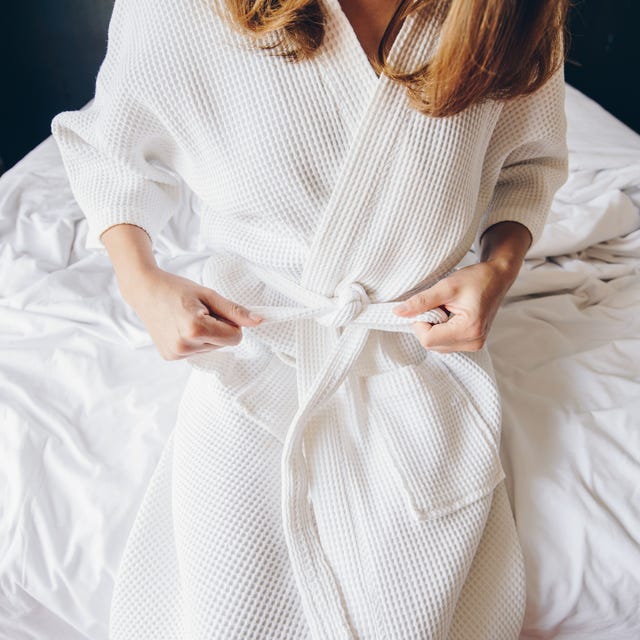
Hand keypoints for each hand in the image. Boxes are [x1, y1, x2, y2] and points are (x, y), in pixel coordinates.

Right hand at [122, 267, 262, 360]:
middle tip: (198, 312)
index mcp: (195, 330)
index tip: (214, 310)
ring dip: (206, 334)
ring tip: (187, 318)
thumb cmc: (177, 288)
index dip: (230, 323)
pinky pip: (198, 352)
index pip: (235, 338)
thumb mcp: (209, 295)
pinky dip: (194, 340)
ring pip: (212, 349)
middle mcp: (184, 346)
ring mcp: (176, 354)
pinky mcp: (171, 357)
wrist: (144, 290)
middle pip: (224, 344)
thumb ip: (234, 310)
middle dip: (217, 328)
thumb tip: (259, 321)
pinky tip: (180, 327)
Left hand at [391, 260, 517, 352]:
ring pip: (437, 346)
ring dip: (433, 328)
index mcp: (469, 330)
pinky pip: (445, 343)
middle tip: (437, 306)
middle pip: (431, 344)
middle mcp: (473, 342)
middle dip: (427, 326)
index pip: (428, 339)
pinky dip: (441, 331)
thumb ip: (421, 301)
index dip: (419, 324)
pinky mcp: (472, 343)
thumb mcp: (446, 286)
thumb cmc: (476, 279)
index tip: (426, 307)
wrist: (497, 278)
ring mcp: (474, 345)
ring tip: (445, 309)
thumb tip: (397, 312)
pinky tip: (449, 316)